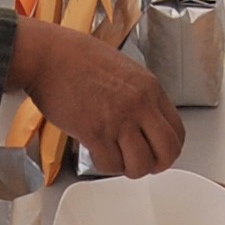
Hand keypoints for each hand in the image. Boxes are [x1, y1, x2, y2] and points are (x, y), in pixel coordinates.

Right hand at [6, 19, 182, 177]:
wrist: (47, 56)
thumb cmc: (76, 58)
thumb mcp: (122, 69)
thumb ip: (138, 95)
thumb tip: (143, 121)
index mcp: (149, 88)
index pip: (177, 131)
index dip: (168, 149)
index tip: (156, 152)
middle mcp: (139, 105)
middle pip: (167, 152)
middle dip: (156, 165)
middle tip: (141, 164)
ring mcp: (118, 120)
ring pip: (140, 165)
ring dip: (128, 168)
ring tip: (116, 158)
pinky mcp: (94, 133)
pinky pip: (111, 164)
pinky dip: (105, 165)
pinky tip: (96, 153)